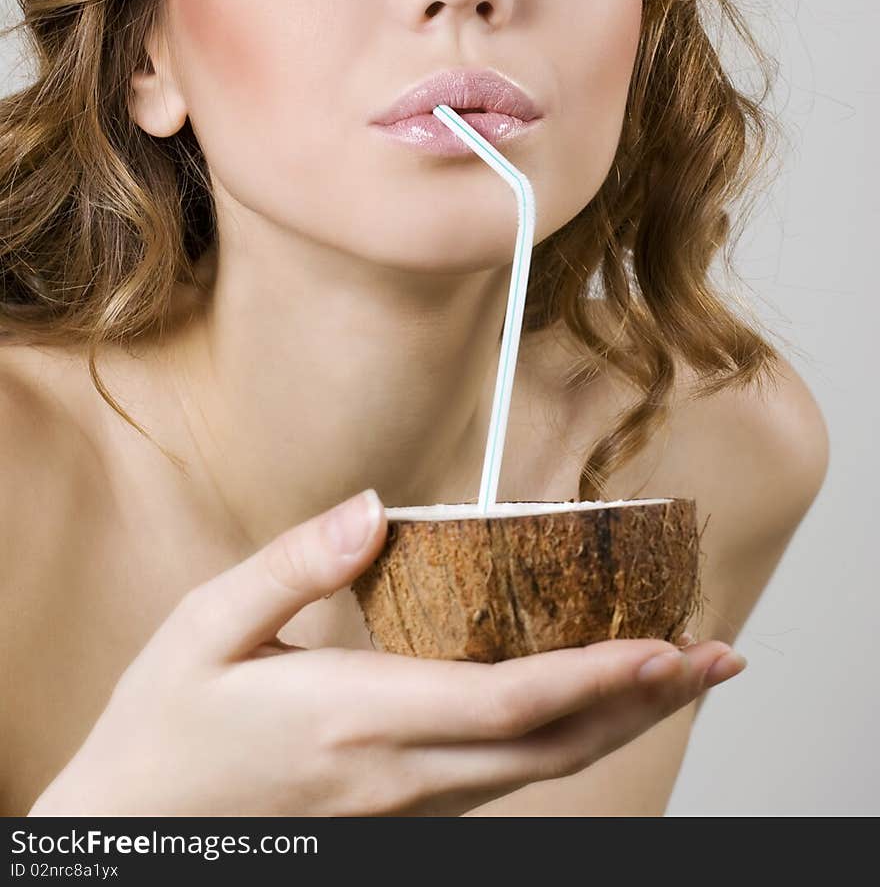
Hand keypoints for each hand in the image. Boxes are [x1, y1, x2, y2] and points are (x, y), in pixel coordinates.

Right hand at [28, 488, 744, 816]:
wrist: (132, 832)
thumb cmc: (165, 726)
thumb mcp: (206, 626)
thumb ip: (296, 563)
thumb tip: (373, 506)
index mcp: (356, 719)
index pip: (507, 701)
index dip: (598, 676)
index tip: (666, 644)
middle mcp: (399, 772)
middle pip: (551, 747)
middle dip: (643, 702)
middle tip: (716, 657)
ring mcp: (404, 803)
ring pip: (538, 771)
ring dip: (618, 723)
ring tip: (677, 675)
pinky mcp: (398, 810)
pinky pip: (504, 778)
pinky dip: (566, 739)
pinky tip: (588, 707)